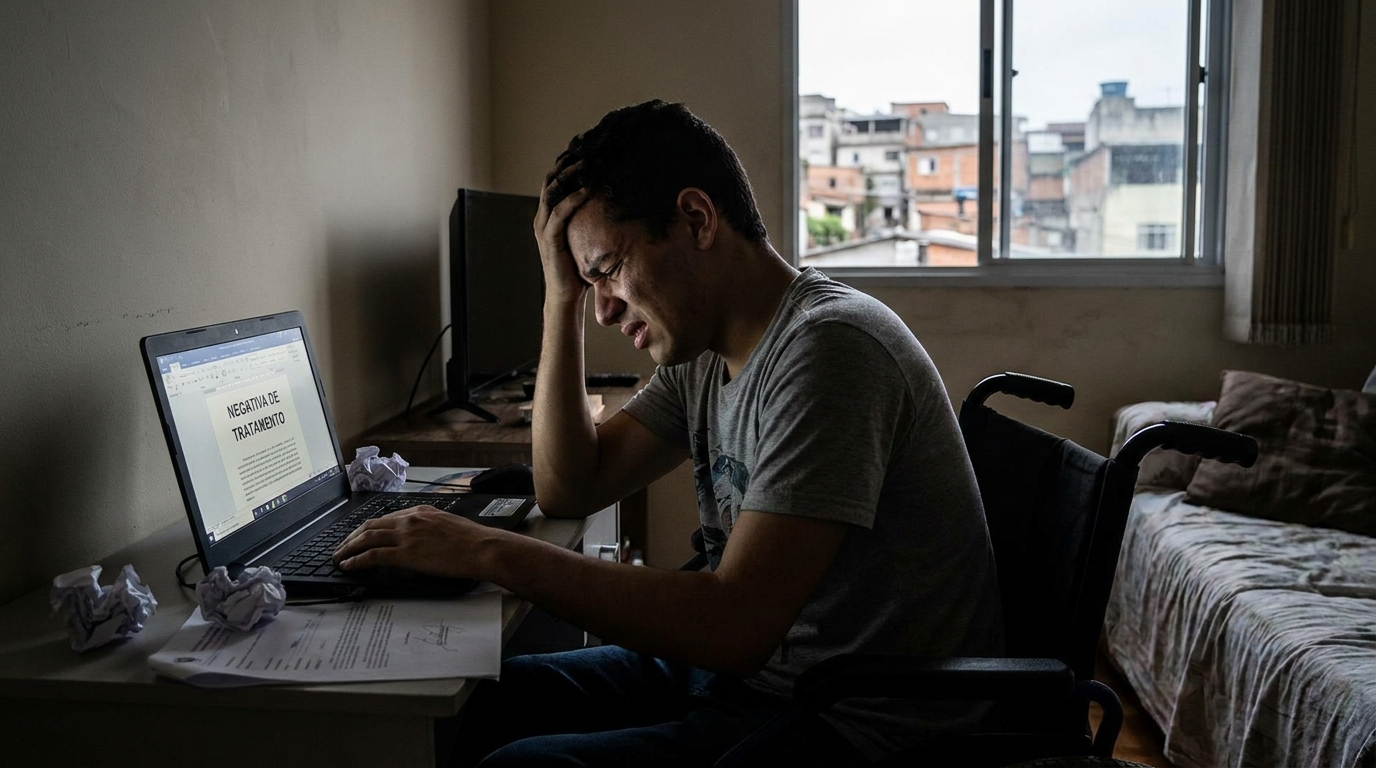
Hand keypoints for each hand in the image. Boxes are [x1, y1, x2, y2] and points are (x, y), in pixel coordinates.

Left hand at [331, 506, 499, 580]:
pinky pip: (373, 555)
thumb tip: (418, 541)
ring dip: (348, 548)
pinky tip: (349, 566)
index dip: (367, 528)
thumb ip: (428, 528)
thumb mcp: (447, 525)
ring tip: (338, 557)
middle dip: (351, 537)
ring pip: (367, 538)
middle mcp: (409, 519)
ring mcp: (406, 535)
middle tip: (341, 547)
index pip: (385, 518)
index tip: (359, 535)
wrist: (482, 548)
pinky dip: (357, 560)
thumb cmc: (472, 541)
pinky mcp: (405, 553)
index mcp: (420, 512)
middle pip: (370, 525)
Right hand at [535, 161, 591, 306]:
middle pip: (552, 180)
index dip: (569, 163)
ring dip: (571, 175)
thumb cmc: (579, 271)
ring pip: (553, 191)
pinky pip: (560, 212)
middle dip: (568, 163)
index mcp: (550, 215)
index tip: (587, 148)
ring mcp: (544, 227)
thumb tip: (620, 209)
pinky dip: (574, 198)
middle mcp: (543, 217)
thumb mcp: (587, 239)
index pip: (557, 181)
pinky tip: (588, 189)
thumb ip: (594, 223)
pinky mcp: (549, 238)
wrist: (565, 296)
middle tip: (587, 148)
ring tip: (588, 163)